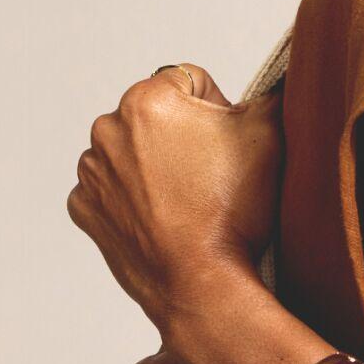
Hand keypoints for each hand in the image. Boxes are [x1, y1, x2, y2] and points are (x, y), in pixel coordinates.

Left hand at [64, 62, 283, 333]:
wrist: (203, 284)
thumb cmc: (233, 211)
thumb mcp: (269, 133)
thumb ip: (271, 92)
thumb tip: (279, 79)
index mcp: (145, 99)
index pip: (190, 82)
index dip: (218, 110)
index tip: (226, 146)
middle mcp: (106, 129)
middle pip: (156, 116)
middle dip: (180, 136)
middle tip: (208, 175)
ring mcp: (91, 173)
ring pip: (131, 152)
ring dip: (153, 165)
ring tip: (186, 199)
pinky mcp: (85, 209)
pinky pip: (111, 190)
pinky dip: (132, 199)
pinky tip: (161, 217)